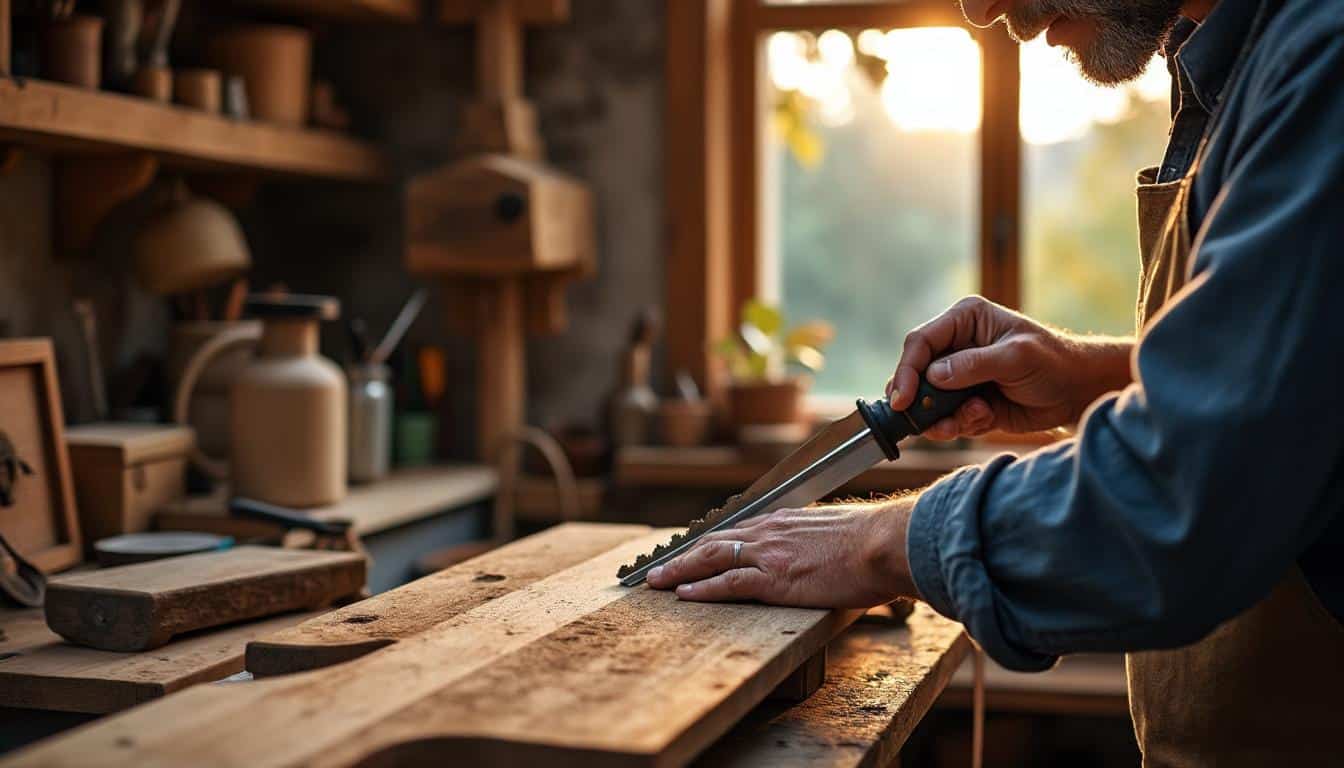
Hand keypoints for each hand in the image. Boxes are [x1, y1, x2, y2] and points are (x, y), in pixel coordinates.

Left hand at [645, 498, 917, 607]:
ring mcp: (770, 554)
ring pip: (711, 559)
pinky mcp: (775, 578)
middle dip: (680, 555)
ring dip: (678, 570)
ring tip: (654, 582)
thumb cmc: (873, 543)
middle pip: (713, 541)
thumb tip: (819, 552)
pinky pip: (729, 583)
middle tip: (654, 568)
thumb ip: (817, 541)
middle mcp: (770, 532)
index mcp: (785, 521)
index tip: (687, 550)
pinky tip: (682, 594)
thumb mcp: (837, 533)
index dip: (707, 542)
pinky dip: (702, 588)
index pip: (735, 531)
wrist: (886, 544)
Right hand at [885, 296, 1132, 438]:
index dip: (907, 370)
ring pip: (929, 401)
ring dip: (943, 417)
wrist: (1077, 392)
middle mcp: (956, 346)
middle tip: (924, 421)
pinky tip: (984, 419)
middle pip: (916, 373)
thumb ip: (974, 365)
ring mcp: (960, 376)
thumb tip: (933, 376)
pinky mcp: (966, 402)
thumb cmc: (1053, 362)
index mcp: (964, 320)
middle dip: (920, 400)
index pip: (920, 342)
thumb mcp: (1015, 357)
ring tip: (971, 418)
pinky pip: (947, 418)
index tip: (902, 399)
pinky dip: (960, 425)